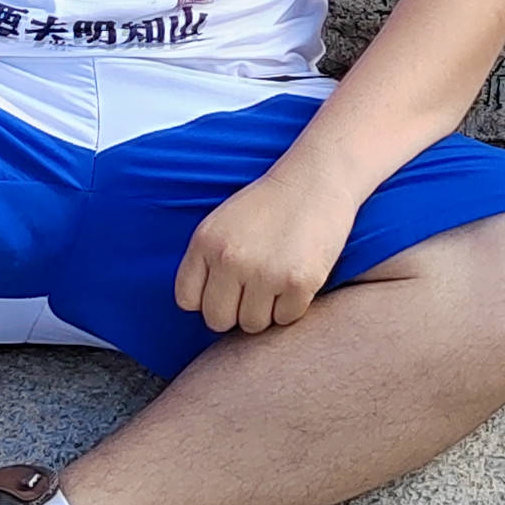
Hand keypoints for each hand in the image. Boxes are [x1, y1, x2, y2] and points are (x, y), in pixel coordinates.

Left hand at [172, 168, 358, 335]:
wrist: (317, 179)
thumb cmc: (270, 203)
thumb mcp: (222, 222)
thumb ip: (206, 261)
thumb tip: (204, 308)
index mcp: (205, 242)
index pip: (188, 300)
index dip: (209, 298)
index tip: (227, 288)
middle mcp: (229, 259)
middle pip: (217, 319)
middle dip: (235, 310)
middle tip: (255, 289)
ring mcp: (264, 273)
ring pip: (252, 324)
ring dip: (266, 310)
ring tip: (278, 279)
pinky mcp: (298, 283)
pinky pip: (286, 318)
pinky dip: (293, 306)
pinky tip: (298, 278)